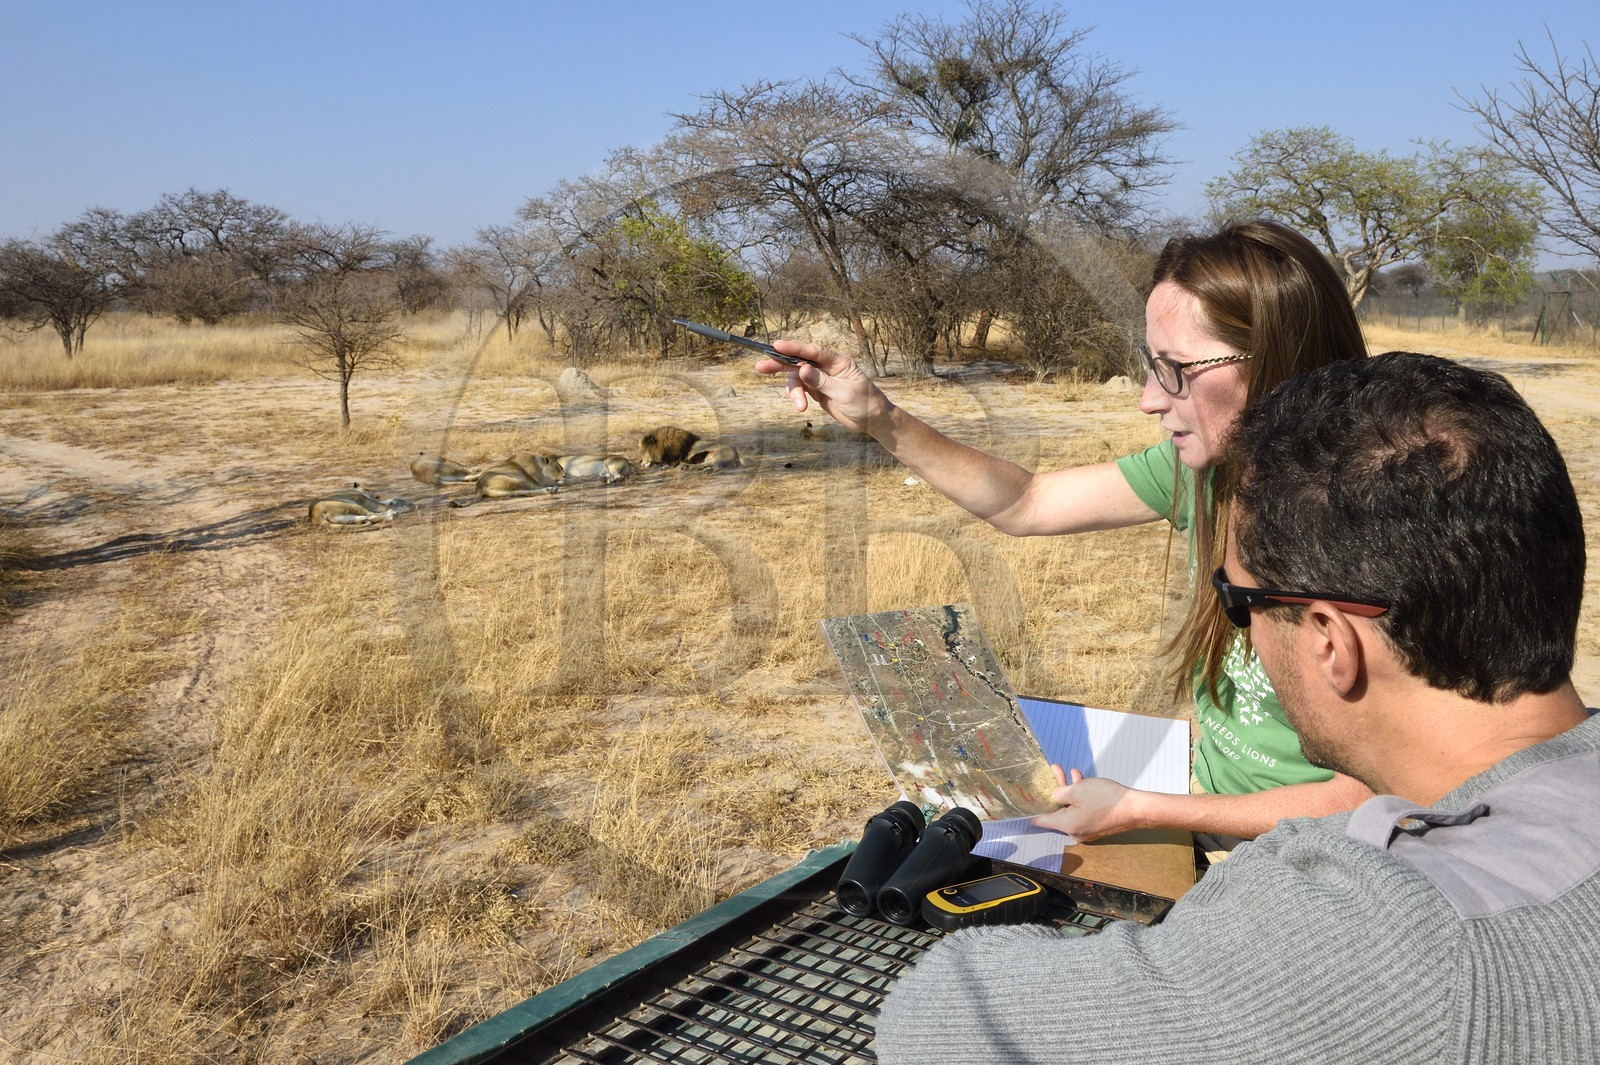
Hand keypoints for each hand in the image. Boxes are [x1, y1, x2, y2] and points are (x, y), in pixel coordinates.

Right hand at [753, 339, 890, 434]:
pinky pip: (799, 389)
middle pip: (799, 361)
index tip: (777, 346)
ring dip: (793, 392)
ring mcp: (820, 378)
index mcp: (838, 361)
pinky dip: (796, 397)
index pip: (813, 351)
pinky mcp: (816, 390)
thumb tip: (802, 369)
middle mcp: (827, 366)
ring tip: (800, 406)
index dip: (794, 348)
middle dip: (780, 364)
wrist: (872, 420)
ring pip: (797, 378)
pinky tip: (800, 407)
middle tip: (760, 367)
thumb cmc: (864, 403)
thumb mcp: (843, 393)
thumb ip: (822, 381)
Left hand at [1029, 765, 1144, 842]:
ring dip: (1069, 790)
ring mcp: (1087, 829)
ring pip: (1071, 808)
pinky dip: (1080, 798)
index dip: (1032, 809)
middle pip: (1058, 810)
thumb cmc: (1107, 799)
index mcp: (1067, 825)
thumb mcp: (1078, 790)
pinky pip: (1082, 810)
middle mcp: (1075, 831)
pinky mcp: (1096, 825)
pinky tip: (1081, 780)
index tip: (1023, 803)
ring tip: (1067, 772)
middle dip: (1055, 790)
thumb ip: (1060, 793)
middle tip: (1052, 772)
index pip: (1042, 820)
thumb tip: (1054, 796)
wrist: (1135, 809)